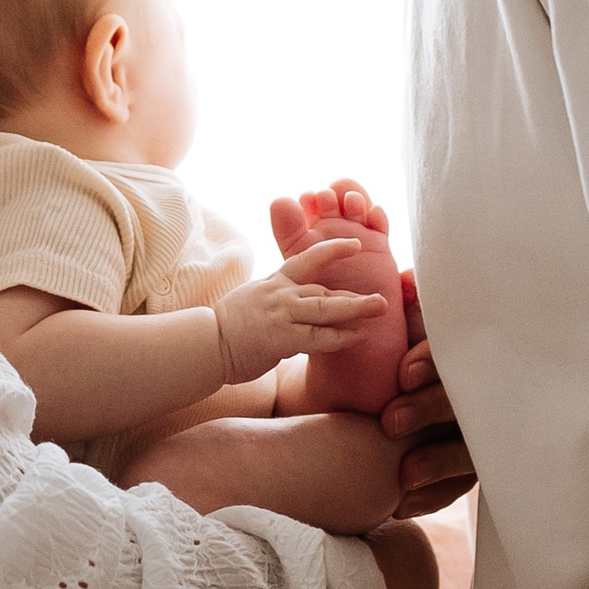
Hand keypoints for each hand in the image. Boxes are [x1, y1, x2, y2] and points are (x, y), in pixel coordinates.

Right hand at [213, 244, 390, 385]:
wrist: (204, 343)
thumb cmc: (228, 327)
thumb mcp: (253, 299)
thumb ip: (277, 297)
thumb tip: (293, 300)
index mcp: (274, 283)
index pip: (307, 260)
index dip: (333, 251)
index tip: (356, 244)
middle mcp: (280, 294)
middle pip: (324, 288)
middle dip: (355, 292)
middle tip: (383, 294)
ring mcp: (280, 314)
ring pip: (325, 307)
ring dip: (355, 308)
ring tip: (380, 308)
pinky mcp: (280, 337)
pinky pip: (317, 336)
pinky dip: (339, 337)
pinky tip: (357, 336)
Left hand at [378, 270, 475, 514]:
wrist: (393, 401)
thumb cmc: (405, 355)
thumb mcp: (407, 327)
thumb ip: (409, 306)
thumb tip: (404, 280)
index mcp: (466, 351)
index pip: (459, 351)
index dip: (433, 361)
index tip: (404, 373)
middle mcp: (484, 390)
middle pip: (467, 400)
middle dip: (429, 410)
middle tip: (389, 423)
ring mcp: (485, 431)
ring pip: (472, 449)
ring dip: (438, 462)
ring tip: (403, 474)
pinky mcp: (475, 467)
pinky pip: (460, 488)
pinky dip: (431, 497)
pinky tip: (402, 504)